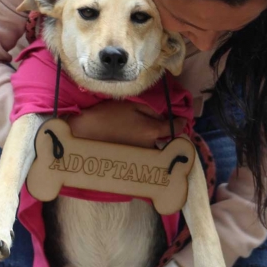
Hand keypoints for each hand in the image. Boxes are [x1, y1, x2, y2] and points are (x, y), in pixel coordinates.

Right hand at [68, 100, 185, 147]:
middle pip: (164, 140)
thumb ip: (152, 112)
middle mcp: (149, 147)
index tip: (182, 119)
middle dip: (165, 133)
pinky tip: (134, 141)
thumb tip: (165, 118)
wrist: (84, 132)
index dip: (181, 122)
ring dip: (153, 141)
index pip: (175, 128)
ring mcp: (140, 156)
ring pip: (153, 147)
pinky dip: (143, 148)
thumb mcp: (132, 105)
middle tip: (161, 125)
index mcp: (152, 131)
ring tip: (144, 133)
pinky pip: (143, 153)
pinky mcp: (130, 160)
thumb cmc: (108, 114)